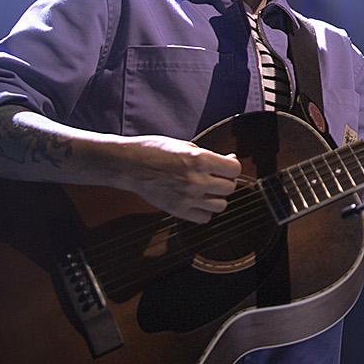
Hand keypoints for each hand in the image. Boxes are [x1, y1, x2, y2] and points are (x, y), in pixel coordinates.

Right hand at [114, 135, 241, 222]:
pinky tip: (197, 202)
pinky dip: (205, 211)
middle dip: (225, 182)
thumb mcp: (185, 145)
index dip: (232, 167)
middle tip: (215, 178)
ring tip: (206, 191)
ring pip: (220, 206)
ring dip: (217, 198)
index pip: (234, 169)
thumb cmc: (155, 150)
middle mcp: (195, 179)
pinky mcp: (177, 210)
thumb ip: (209, 156)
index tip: (226, 166)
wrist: (129, 165)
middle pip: (229, 188)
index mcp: (199, 159)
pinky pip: (204, 218)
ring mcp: (187, 197)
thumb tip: (230, 161)